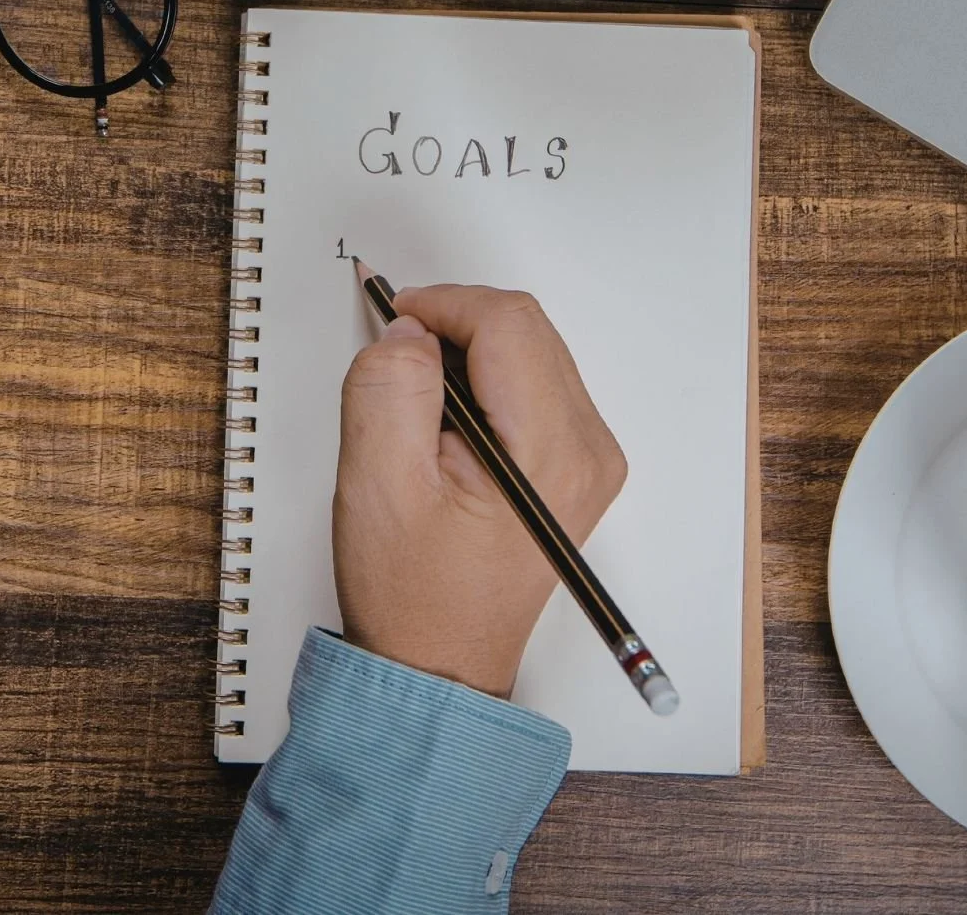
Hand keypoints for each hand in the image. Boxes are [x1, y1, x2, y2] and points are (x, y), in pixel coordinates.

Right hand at [334, 285, 627, 696]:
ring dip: (471, 352)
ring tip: (419, 402)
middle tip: (398, 356)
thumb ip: (390, 388)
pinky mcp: (575, 463)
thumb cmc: (415, 596)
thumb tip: (410, 329)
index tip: (395, 317)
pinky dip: (487, 378)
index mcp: (551, 453)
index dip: (444, 304)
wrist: (440, 663)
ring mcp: (589, 457)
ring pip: (531, 349)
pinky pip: (534, 383)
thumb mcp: (378, 483)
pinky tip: (448, 420)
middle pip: (527, 329)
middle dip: (456, 325)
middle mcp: (588, 450)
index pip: (509, 324)